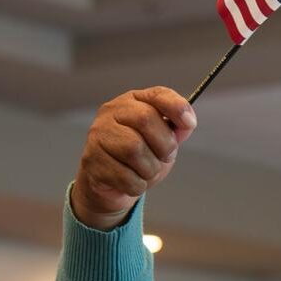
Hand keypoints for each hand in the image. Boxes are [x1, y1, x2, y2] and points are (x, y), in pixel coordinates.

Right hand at [71, 86, 196, 230]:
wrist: (112, 185)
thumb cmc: (140, 158)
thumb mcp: (162, 141)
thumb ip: (176, 130)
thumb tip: (187, 122)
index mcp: (132, 102)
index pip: (157, 94)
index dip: (177, 107)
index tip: (189, 124)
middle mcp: (111, 113)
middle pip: (145, 119)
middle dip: (164, 144)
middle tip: (165, 157)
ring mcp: (98, 135)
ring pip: (133, 149)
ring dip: (150, 168)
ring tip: (146, 171)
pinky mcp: (91, 160)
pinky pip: (125, 176)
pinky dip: (137, 185)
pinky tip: (133, 181)